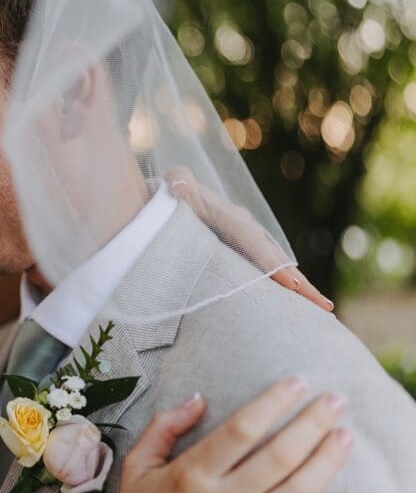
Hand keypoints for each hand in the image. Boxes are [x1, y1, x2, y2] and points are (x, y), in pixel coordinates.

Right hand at [116, 377, 356, 492]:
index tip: (297, 382)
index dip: (273, 402)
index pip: (241, 429)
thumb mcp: (136, 467)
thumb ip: (163, 428)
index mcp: (189, 475)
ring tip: (344, 437)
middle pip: (278, 457)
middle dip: (312, 424)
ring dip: (326, 463)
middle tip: (335, 401)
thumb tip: (199, 398)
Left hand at [163, 167, 332, 311]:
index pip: (253, 243)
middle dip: (300, 282)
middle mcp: (245, 228)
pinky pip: (267, 269)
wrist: (173, 194)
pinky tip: (297, 305)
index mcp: (229, 216)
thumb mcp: (173, 183)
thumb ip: (178, 184)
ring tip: (321, 309)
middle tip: (323, 306)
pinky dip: (284, 285)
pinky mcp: (241, 250)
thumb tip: (180, 186)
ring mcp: (246, 240)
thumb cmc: (170, 191)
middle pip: (276, 257)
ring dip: (299, 287)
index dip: (271, 263)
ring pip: (278, 265)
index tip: (290, 285)